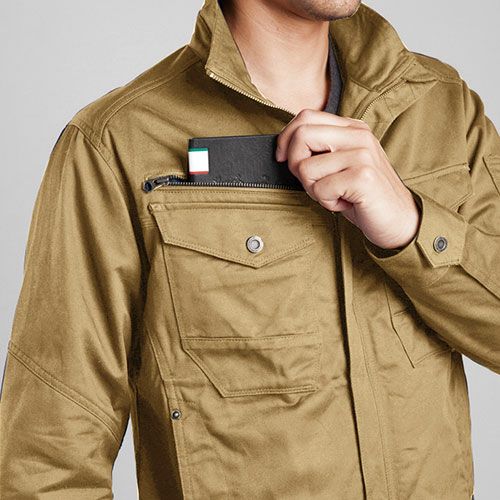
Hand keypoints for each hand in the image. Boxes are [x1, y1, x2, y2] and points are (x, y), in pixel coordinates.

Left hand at [276, 109, 420, 249]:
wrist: (400, 220)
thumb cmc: (363, 196)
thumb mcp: (340, 166)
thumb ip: (320, 150)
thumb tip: (284, 149)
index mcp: (352, 128)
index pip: (305, 117)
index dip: (285, 139)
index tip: (282, 158)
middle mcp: (358, 136)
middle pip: (301, 135)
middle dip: (295, 164)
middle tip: (313, 182)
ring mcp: (362, 155)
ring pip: (306, 167)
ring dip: (314, 190)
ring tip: (337, 195)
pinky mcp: (363, 177)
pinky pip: (321, 188)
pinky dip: (327, 203)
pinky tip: (346, 203)